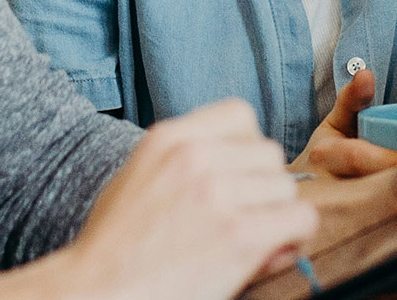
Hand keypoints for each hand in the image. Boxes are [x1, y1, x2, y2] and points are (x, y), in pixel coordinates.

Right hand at [54, 99, 315, 299]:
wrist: (95, 295)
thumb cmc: (115, 247)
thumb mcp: (140, 179)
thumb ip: (188, 161)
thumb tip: (246, 172)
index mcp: (170, 138)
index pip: (240, 115)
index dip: (245, 150)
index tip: (232, 180)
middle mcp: (196, 158)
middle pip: (270, 154)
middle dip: (261, 188)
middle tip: (240, 220)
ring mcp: (219, 194)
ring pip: (287, 188)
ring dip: (275, 217)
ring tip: (245, 243)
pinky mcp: (240, 235)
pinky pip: (301, 219)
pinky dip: (292, 240)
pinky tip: (265, 255)